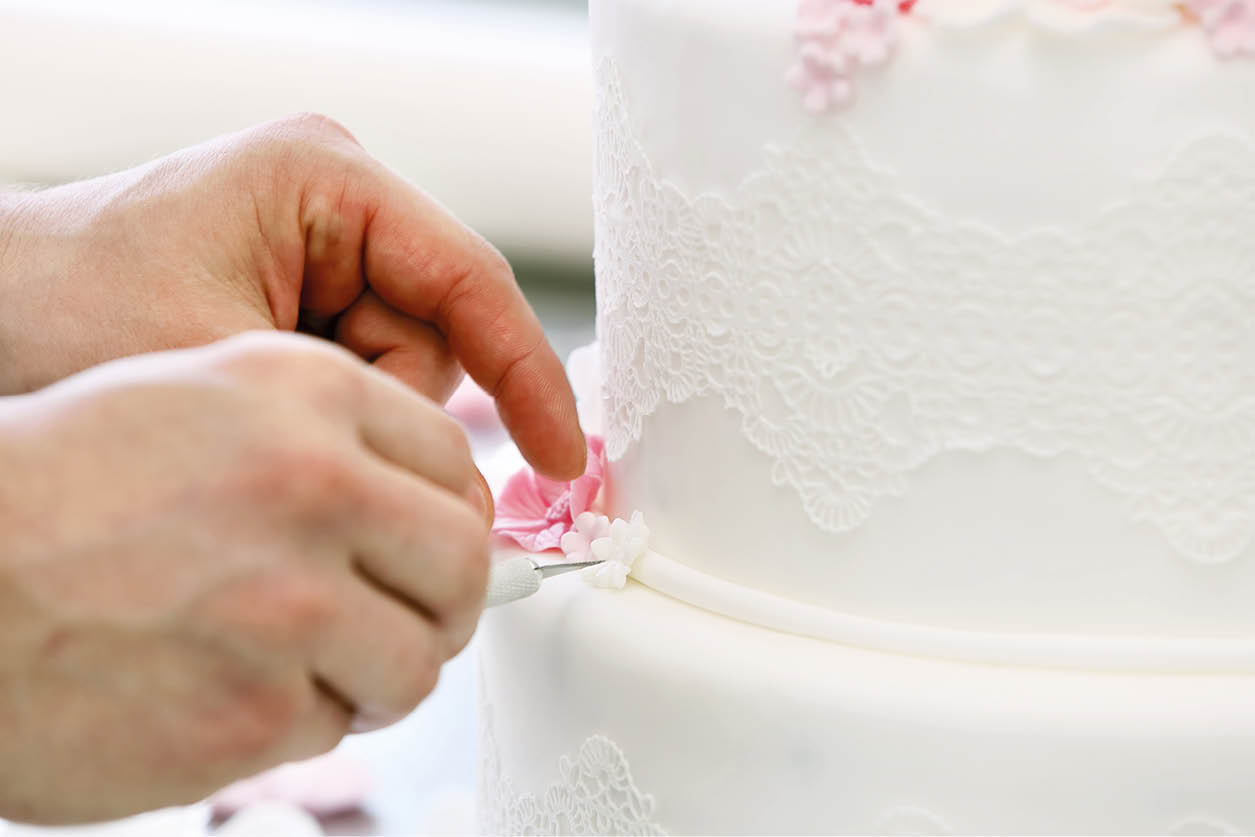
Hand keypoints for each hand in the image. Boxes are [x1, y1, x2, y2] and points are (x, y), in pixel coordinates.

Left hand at [0, 113, 583, 478]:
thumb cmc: (48, 311)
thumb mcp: (220, 365)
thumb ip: (359, 419)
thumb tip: (464, 489)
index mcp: (324, 180)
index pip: (471, 282)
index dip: (528, 376)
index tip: (563, 456)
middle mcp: (333, 206)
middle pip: (435, 336)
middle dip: (387, 402)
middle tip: (311, 438)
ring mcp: (318, 250)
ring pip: (402, 368)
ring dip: (347, 413)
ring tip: (254, 413)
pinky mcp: (299, 294)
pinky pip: (361, 374)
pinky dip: (329, 412)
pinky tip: (263, 413)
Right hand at [0, 332, 487, 823]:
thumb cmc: (59, 490)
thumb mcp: (202, 400)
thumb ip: (333, 440)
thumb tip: (444, 505)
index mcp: (306, 394)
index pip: (455, 464)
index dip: (447, 517)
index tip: (428, 549)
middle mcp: (312, 486)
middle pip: (463, 563)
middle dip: (439, 602)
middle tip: (395, 617)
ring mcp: (288, 604)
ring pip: (418, 660)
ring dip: (375, 673)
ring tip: (304, 660)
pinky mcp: (251, 712)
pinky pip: (333, 726)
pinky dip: (293, 719)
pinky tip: (223, 684)